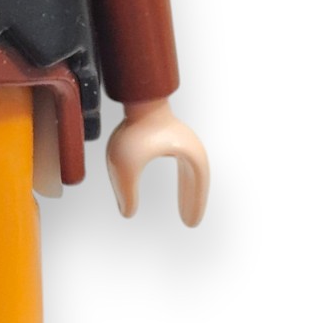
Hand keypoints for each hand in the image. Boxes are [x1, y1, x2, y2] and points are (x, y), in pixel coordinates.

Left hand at [105, 98, 209, 225]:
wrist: (135, 98)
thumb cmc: (134, 129)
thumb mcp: (125, 166)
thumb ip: (126, 192)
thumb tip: (127, 213)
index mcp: (189, 154)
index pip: (198, 185)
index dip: (194, 204)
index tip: (190, 223)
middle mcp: (190, 147)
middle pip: (197, 181)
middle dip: (193, 202)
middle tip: (190, 222)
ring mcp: (182, 140)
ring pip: (191, 173)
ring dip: (189, 192)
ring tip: (185, 211)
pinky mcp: (172, 136)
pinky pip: (183, 164)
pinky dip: (183, 181)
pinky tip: (178, 188)